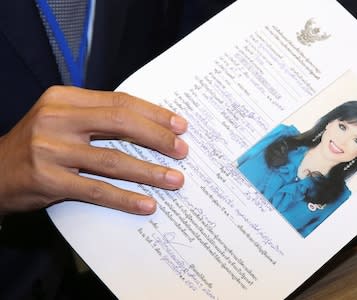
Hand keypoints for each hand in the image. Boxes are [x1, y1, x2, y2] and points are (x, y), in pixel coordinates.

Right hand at [0, 86, 187, 214]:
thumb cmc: (38, 145)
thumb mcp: (63, 120)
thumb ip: (98, 118)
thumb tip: (151, 128)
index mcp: (64, 98)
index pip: (120, 101)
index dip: (154, 114)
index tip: (180, 126)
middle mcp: (56, 119)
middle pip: (121, 123)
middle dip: (158, 138)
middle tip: (182, 151)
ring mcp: (50, 149)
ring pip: (113, 160)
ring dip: (149, 172)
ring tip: (174, 179)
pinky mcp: (48, 179)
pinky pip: (97, 189)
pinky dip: (126, 198)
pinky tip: (147, 204)